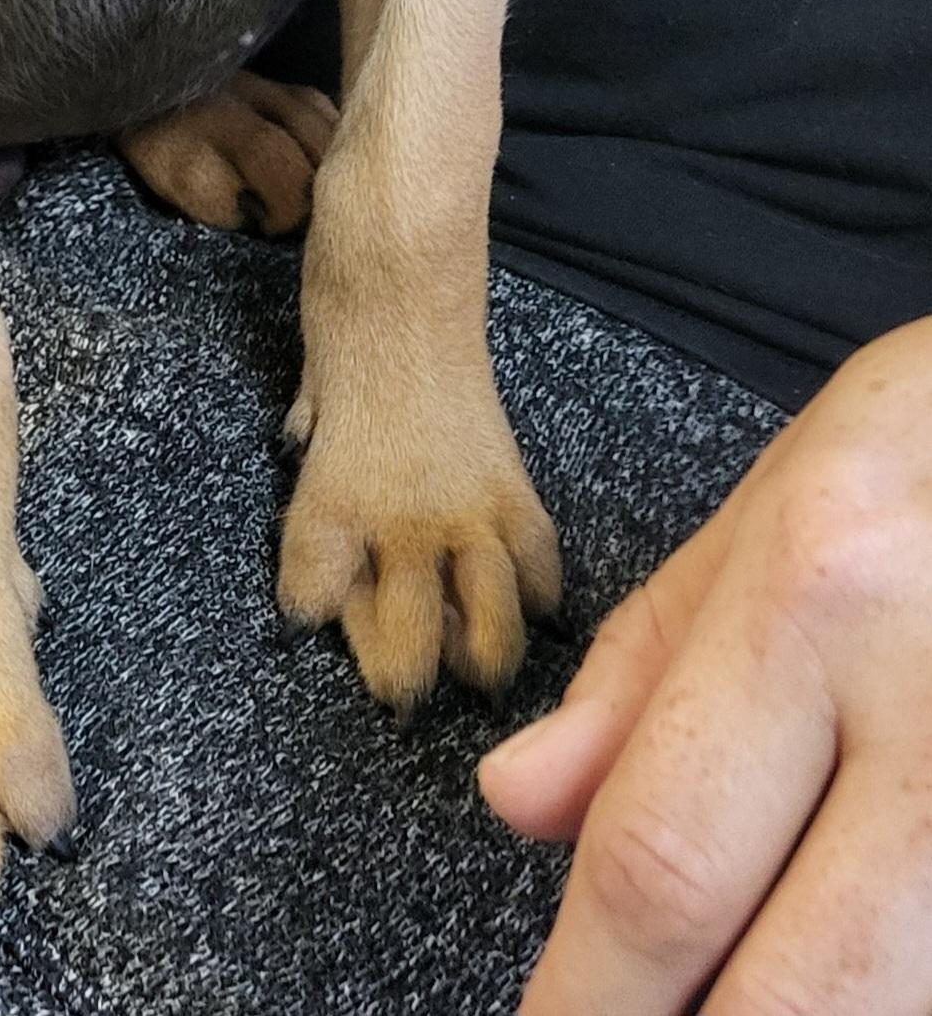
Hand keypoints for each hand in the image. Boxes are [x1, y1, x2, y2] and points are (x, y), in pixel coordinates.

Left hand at [481, 315, 931, 1013]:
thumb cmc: (930, 449)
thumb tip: (518, 802)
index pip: (663, 858)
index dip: (586, 998)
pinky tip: (845, 966)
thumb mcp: (774, 506)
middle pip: (790, 996)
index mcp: (819, 594)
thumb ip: (644, 668)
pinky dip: (890, 992)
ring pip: (894, 1007)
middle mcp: (931, 709)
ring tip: (733, 986)